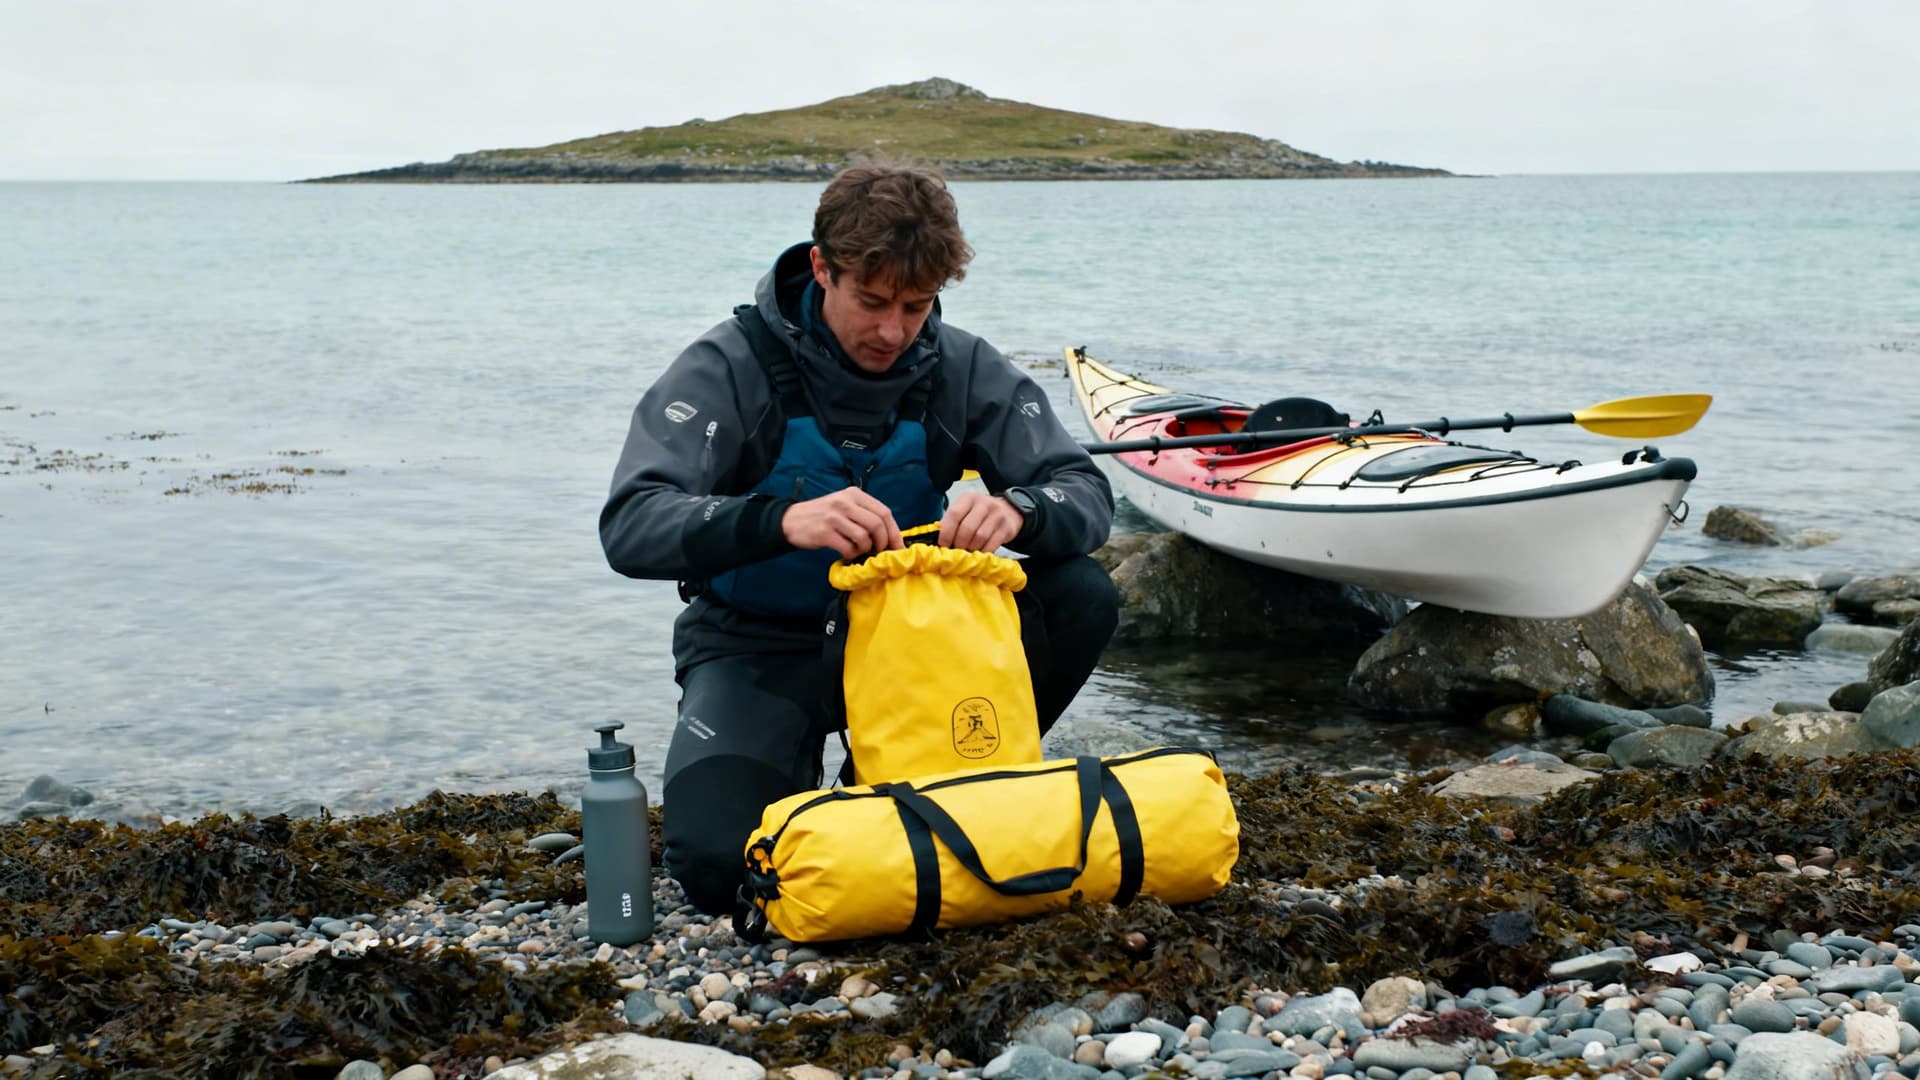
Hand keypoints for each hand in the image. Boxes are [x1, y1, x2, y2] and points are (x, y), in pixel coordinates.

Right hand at [780, 487, 903, 559]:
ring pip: (864, 537)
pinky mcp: (824, 532)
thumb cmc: (823, 515)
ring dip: (865, 549)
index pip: (883, 512)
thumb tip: (889, 535)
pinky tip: (847, 553)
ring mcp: (834, 517)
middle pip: (877, 524)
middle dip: (883, 542)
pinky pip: (848, 547)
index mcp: (854, 494)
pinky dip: (851, 554)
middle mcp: (845, 502)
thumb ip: (864, 514)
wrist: (791, 520)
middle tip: (879, 552)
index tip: (898, 546)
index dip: (894, 532)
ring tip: (859, 550)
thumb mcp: (844, 505)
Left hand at [939, 492, 1023, 551]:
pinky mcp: (1007, 527)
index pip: (954, 514)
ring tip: (967, 552)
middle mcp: (983, 503)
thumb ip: (952, 521)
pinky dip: (983, 552)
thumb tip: (938, 540)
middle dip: (959, 544)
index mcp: (968, 498)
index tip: (943, 545)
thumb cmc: (981, 513)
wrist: (1009, 510)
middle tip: (956, 552)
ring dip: (971, 549)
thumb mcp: (966, 510)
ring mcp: (997, 514)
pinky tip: (979, 553)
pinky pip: (992, 544)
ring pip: (979, 537)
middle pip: (967, 528)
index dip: (946, 533)